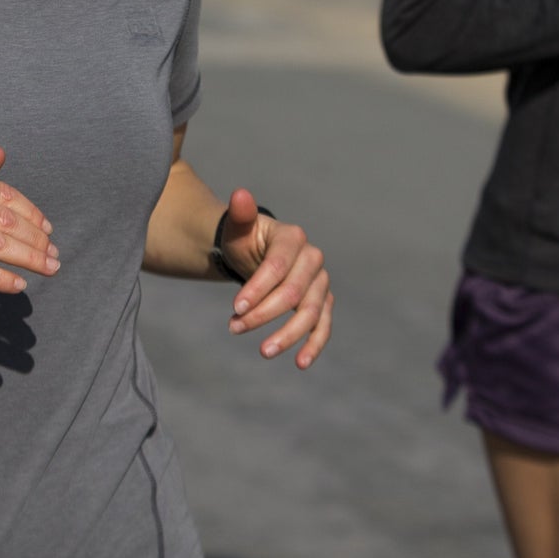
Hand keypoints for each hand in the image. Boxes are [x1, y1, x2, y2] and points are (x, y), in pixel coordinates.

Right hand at [0, 147, 57, 295]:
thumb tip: (0, 155)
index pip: (2, 193)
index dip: (31, 212)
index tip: (47, 229)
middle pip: (4, 219)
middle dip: (36, 238)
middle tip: (54, 254)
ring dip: (28, 258)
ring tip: (47, 269)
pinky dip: (1, 279)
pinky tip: (17, 285)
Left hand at [217, 189, 333, 368]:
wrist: (258, 254)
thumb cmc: (245, 240)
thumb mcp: (237, 228)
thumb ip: (240, 214)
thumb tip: (239, 195)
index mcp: (293, 238)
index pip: (278, 267)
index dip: (257, 289)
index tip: (234, 309)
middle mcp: (313, 259)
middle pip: (294, 293)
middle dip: (264, 314)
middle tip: (234, 328)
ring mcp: (321, 282)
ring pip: (311, 312)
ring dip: (288, 334)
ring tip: (263, 351)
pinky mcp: (323, 302)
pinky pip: (324, 325)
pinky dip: (315, 344)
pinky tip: (300, 362)